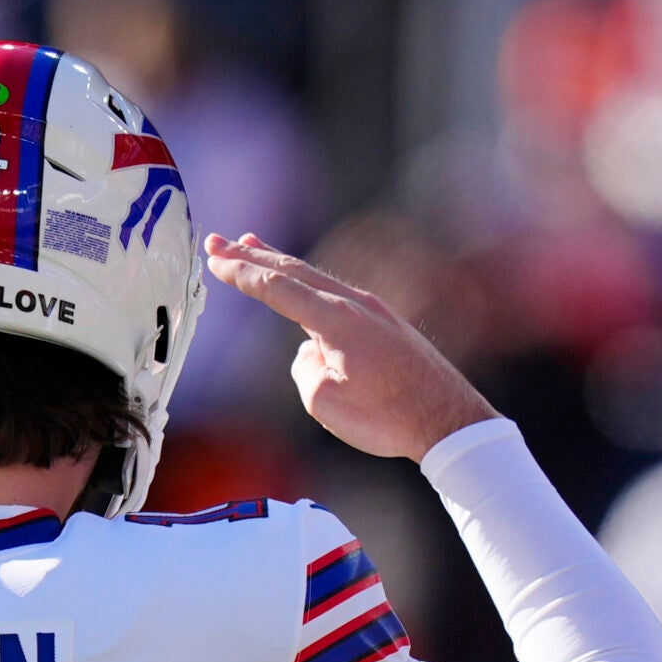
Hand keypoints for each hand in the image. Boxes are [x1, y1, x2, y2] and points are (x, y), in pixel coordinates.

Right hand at [203, 233, 497, 462]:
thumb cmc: (386, 417)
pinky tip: (300, 289)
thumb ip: (305, 367)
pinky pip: (336, 295)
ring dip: (281, 263)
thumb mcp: (324, 401)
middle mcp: (355, 304)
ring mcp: (374, 310)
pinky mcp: (385, 323)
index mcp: (336, 319)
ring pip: (316, 278)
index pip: (277, 288)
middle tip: (217, 240)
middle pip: (294, 270)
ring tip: (253, 245)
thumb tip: (313, 351)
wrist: (448, 420)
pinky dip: (309, 284)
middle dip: (252, 255)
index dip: (241, 273)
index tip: (213, 259)